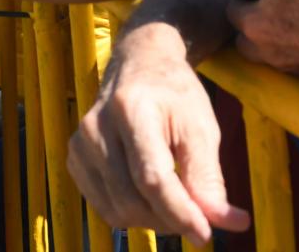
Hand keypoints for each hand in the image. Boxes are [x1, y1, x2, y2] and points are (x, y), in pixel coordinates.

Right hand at [67, 24, 250, 245]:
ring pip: (117, 211)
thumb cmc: (175, 93)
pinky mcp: (74, 158)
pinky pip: (103, 207)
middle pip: (133, 200)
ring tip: (175, 201)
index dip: (180, 213)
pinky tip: (149, 195)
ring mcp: (80, 144)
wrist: (140, 64)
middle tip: (197, 214)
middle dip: (170, 219)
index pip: (152, 178)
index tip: (206, 235)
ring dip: (152, 220)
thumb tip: (224, 222)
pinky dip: (131, 213)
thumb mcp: (201, 126)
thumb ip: (208, 176)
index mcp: (131, 110)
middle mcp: (97, 127)